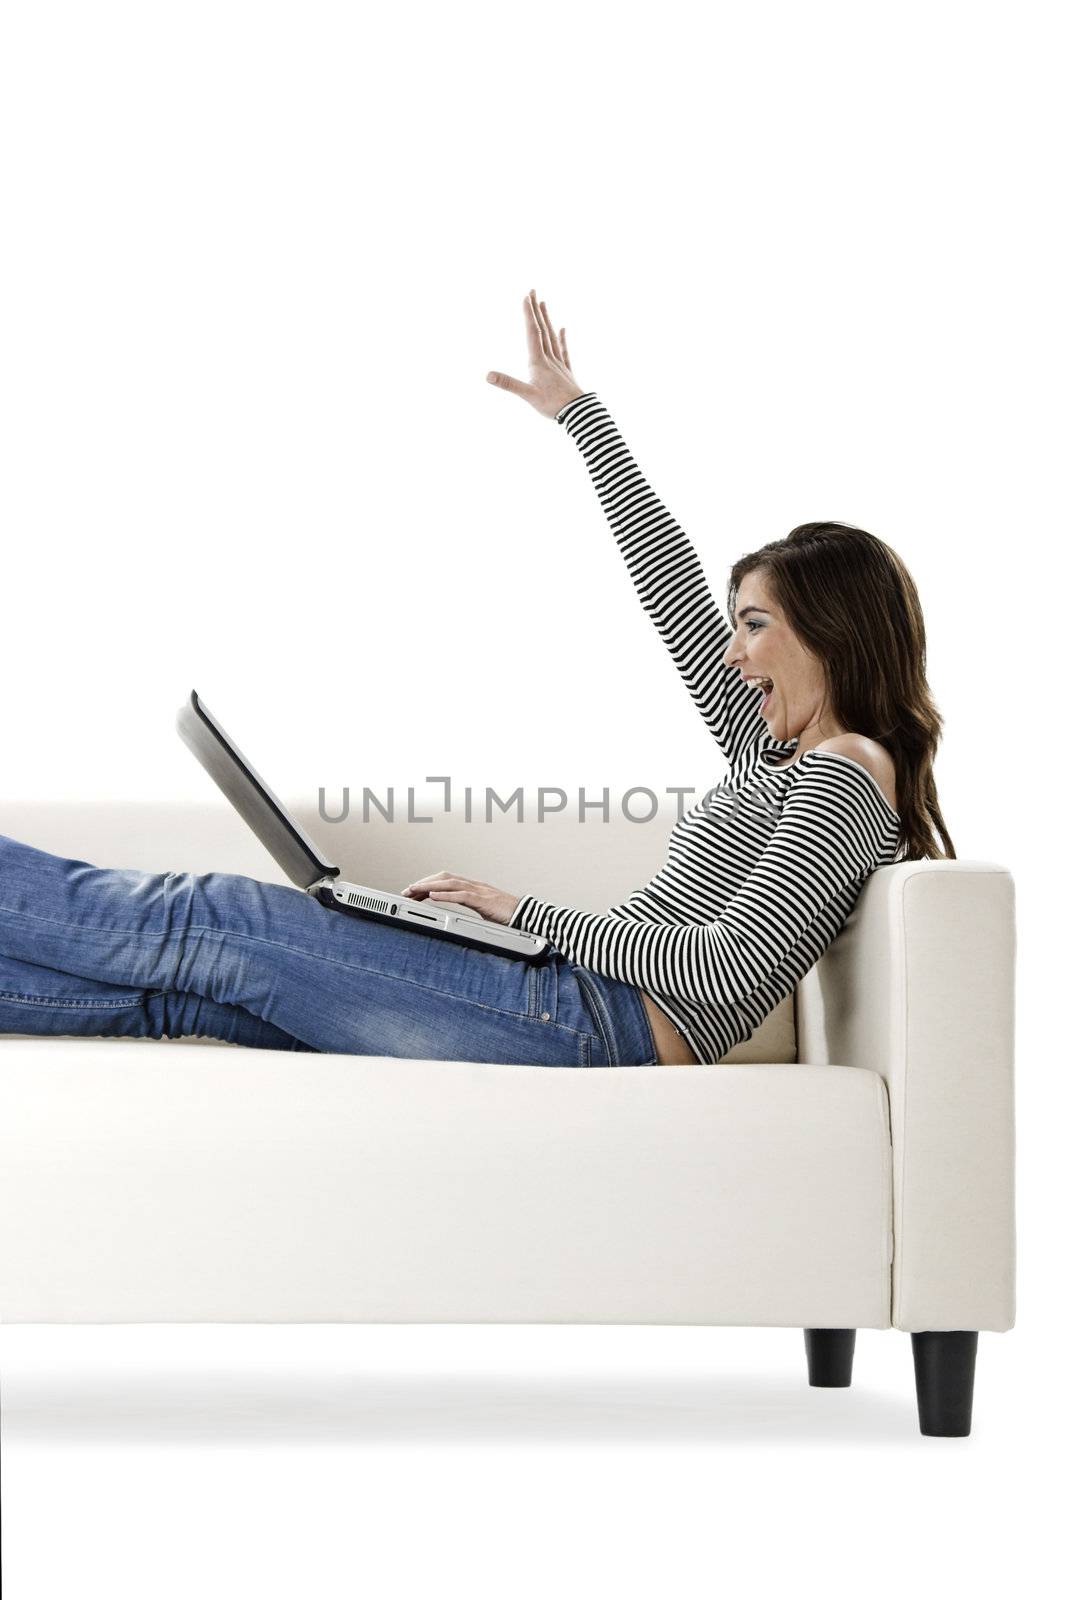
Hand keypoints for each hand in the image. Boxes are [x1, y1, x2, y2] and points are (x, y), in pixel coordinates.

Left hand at [401, 870, 520, 926]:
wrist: (528, 916)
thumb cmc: (508, 916)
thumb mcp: (484, 913)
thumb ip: (470, 912)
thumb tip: (455, 918)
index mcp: (473, 888)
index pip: (446, 880)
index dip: (428, 883)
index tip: (413, 891)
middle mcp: (474, 886)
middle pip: (444, 877)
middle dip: (424, 882)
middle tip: (407, 891)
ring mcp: (479, 891)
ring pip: (450, 882)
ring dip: (429, 886)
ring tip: (414, 890)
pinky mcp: (484, 900)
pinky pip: (462, 895)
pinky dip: (445, 894)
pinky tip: (433, 896)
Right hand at [486, 288, 585, 419]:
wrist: (578, 413)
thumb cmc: (553, 405)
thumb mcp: (527, 395)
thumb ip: (508, 384)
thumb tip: (488, 375)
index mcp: (539, 362)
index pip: (533, 333)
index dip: (529, 315)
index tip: (526, 297)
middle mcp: (549, 358)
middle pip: (542, 329)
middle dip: (536, 310)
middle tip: (533, 291)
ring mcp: (559, 364)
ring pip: (552, 336)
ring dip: (547, 319)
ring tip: (544, 304)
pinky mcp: (566, 371)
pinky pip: (564, 351)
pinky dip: (562, 338)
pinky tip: (563, 329)